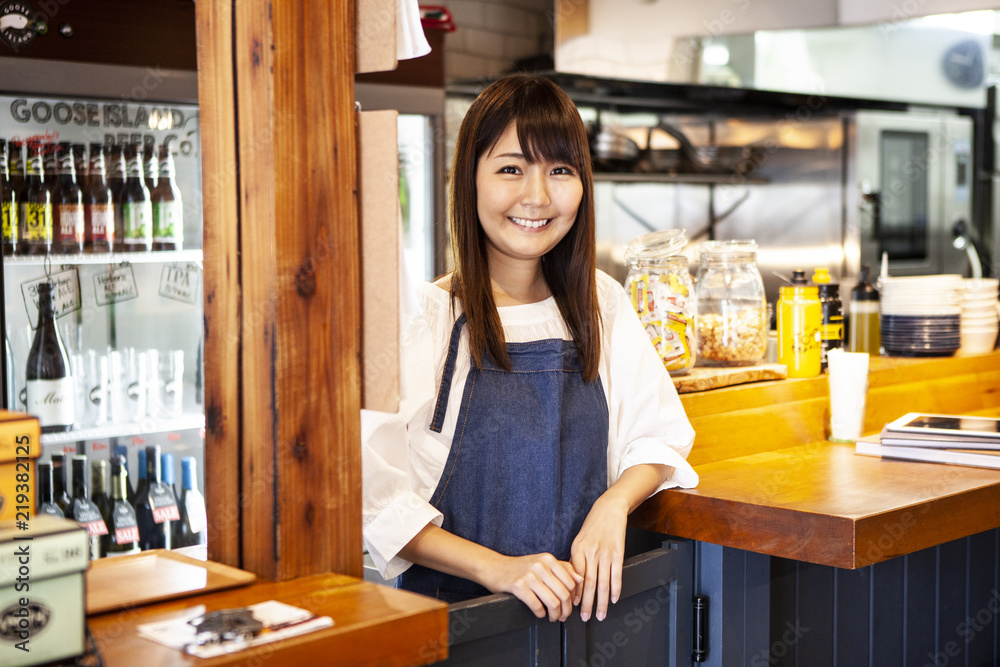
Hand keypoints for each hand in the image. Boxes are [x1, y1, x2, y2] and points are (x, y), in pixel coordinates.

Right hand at [482, 553, 582, 621]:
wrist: (494, 567)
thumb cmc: (520, 567)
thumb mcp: (541, 562)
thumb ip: (562, 568)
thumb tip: (580, 579)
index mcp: (549, 559)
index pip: (572, 582)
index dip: (573, 597)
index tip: (570, 605)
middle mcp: (541, 565)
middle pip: (564, 594)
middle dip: (566, 610)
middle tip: (562, 616)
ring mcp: (529, 576)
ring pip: (553, 602)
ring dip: (555, 615)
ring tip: (552, 617)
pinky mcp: (518, 586)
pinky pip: (537, 606)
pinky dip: (541, 613)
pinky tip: (539, 613)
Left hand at [570, 494, 628, 621]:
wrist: (609, 509)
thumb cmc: (592, 526)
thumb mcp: (579, 540)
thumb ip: (576, 559)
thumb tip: (573, 581)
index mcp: (577, 549)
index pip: (574, 576)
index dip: (574, 593)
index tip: (573, 607)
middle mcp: (590, 552)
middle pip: (587, 583)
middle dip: (586, 603)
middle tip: (585, 618)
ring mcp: (605, 553)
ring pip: (602, 583)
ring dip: (601, 601)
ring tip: (600, 615)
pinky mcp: (618, 553)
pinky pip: (616, 575)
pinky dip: (615, 589)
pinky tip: (613, 599)